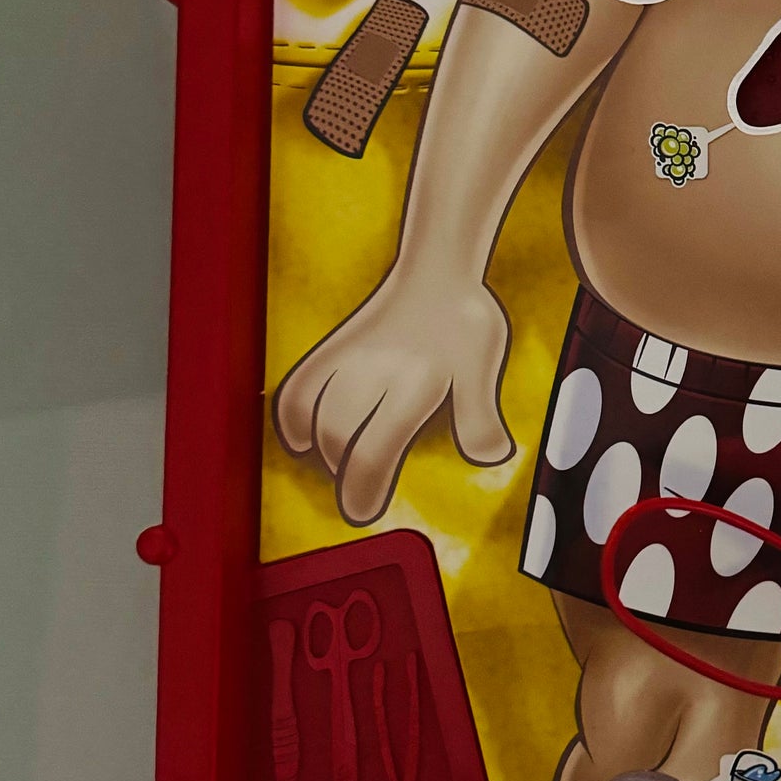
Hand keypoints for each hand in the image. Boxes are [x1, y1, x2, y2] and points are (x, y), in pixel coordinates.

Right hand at [274, 271, 513, 524]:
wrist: (438, 268)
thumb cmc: (464, 322)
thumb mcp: (484, 371)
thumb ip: (481, 419)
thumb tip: (488, 458)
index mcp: (414, 382)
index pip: (375, 448)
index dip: (363, 488)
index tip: (360, 512)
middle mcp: (372, 370)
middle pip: (337, 435)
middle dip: (344, 472)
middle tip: (360, 495)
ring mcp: (346, 358)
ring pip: (310, 414)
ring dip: (323, 448)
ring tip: (342, 461)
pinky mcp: (330, 349)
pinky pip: (295, 389)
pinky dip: (292, 419)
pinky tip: (303, 438)